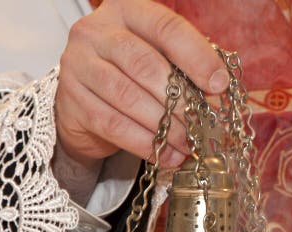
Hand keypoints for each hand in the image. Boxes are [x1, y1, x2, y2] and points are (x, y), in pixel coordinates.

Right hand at [55, 0, 228, 170]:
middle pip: (145, 65)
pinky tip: (166, 156)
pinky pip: (114, 125)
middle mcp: (96, 32)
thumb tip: (217, 94)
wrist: (84, 100)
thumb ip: (185, 68)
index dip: (196, 56)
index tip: (219, 85)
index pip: (166, 27)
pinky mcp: (72, 101)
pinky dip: (144, 144)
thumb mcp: (158, 58)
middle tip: (203, 124)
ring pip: (128, 97)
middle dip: (180, 99)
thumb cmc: (131, 75)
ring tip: (188, 144)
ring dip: (164, 126)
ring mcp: (78, 65)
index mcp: (126, 11)